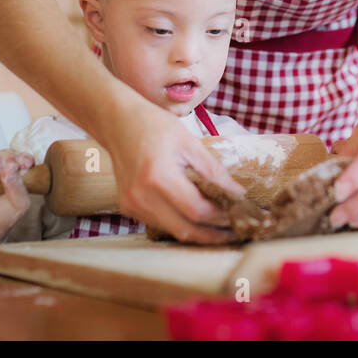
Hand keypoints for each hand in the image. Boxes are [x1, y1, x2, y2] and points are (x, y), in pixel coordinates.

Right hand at [0, 148, 34, 272]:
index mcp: (17, 174)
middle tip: (4, 171)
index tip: (25, 164)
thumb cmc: (2, 217)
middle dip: (8, 159)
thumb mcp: (19, 204)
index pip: (23, 158)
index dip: (24, 158)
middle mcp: (1, 169)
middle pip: (6, 154)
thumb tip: (10, 168)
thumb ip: (18, 187)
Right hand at [102, 92, 245, 244]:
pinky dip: (180, 224)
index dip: (221, 217)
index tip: (240, 215)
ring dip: (198, 232)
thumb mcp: (189, 142)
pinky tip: (197, 218)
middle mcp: (141, 196)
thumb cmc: (154, 126)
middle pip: (185, 229)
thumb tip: (238, 193)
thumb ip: (214, 171)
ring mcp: (131, 205)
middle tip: (235, 233)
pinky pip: (160, 223)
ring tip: (221, 228)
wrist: (117, 122)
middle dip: (213, 235)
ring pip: (172, 230)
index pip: (196, 210)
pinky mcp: (127, 207)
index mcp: (159, 177)